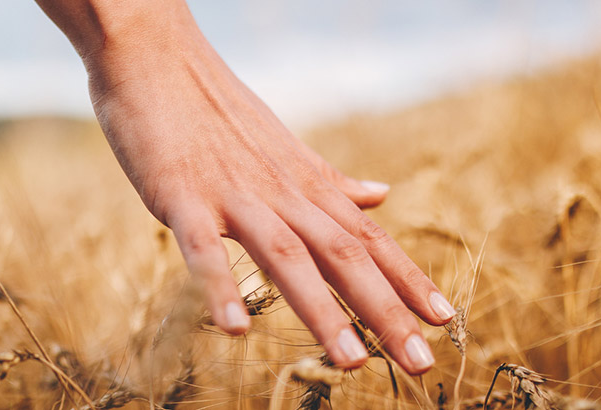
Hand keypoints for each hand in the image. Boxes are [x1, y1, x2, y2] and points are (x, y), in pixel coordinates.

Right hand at [38, 0, 455, 373]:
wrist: (156, 56)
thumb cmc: (215, 109)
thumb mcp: (283, 149)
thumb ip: (330, 182)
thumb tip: (381, 194)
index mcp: (305, 185)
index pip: (368, 238)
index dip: (407, 279)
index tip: (444, 321)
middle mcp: (280, 192)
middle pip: (342, 255)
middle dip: (383, 310)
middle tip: (419, 361)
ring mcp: (232, 195)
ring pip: (286, 256)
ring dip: (320, 311)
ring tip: (351, 362)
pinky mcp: (181, 196)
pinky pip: (202, 247)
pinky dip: (220, 286)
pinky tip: (235, 330)